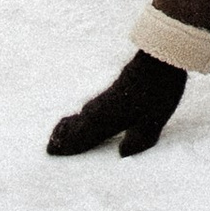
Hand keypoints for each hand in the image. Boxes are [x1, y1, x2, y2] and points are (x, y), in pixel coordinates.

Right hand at [47, 49, 185, 157]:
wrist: (159, 56)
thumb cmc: (156, 91)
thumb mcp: (152, 121)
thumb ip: (138, 140)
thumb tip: (122, 154)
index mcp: (106, 118)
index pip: (81, 136)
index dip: (67, 145)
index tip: (51, 151)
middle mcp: (101, 108)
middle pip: (77, 125)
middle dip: (63, 135)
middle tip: (50, 145)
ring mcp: (107, 97)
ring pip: (83, 114)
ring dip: (71, 125)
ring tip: (62, 130)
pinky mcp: (115, 89)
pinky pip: (91, 107)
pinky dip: (83, 115)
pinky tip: (88, 113)